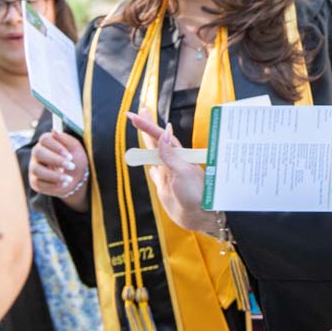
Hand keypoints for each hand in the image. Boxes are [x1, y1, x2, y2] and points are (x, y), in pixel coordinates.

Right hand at [29, 131, 89, 210]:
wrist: (77, 177)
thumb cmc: (75, 159)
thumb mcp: (75, 148)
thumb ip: (65, 139)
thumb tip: (54, 130)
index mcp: (46, 142)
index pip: (45, 139)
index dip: (56, 146)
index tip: (70, 156)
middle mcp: (37, 154)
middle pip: (38, 152)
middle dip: (56, 160)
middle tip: (72, 166)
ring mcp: (34, 167)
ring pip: (37, 170)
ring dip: (54, 175)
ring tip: (69, 179)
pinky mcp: (35, 181)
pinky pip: (39, 183)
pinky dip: (53, 185)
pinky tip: (64, 184)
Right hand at [128, 111, 215, 234]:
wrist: (198, 217)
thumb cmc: (195, 195)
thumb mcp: (182, 173)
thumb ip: (170, 155)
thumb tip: (164, 132)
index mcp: (179, 156)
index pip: (160, 136)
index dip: (146, 125)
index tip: (133, 115)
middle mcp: (173, 162)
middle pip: (157, 141)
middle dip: (147, 126)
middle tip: (137, 113)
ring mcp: (168, 173)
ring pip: (154, 154)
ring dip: (148, 142)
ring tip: (141, 130)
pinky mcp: (164, 186)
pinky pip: (155, 171)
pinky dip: (150, 164)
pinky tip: (148, 161)